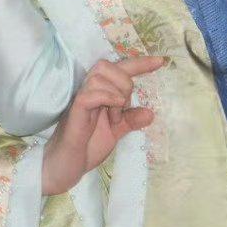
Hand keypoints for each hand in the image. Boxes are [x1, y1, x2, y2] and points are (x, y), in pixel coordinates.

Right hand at [41, 56, 163, 196]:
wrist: (67, 165)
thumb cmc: (87, 147)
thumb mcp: (115, 133)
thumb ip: (130, 121)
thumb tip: (150, 113)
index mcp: (100, 93)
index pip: (119, 70)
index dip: (139, 63)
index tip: (159, 61)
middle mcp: (90, 91)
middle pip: (107, 65)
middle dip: (124, 82)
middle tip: (122, 109)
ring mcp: (81, 99)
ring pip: (99, 75)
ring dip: (116, 94)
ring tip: (115, 117)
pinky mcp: (76, 110)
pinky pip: (91, 93)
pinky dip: (107, 97)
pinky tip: (113, 110)